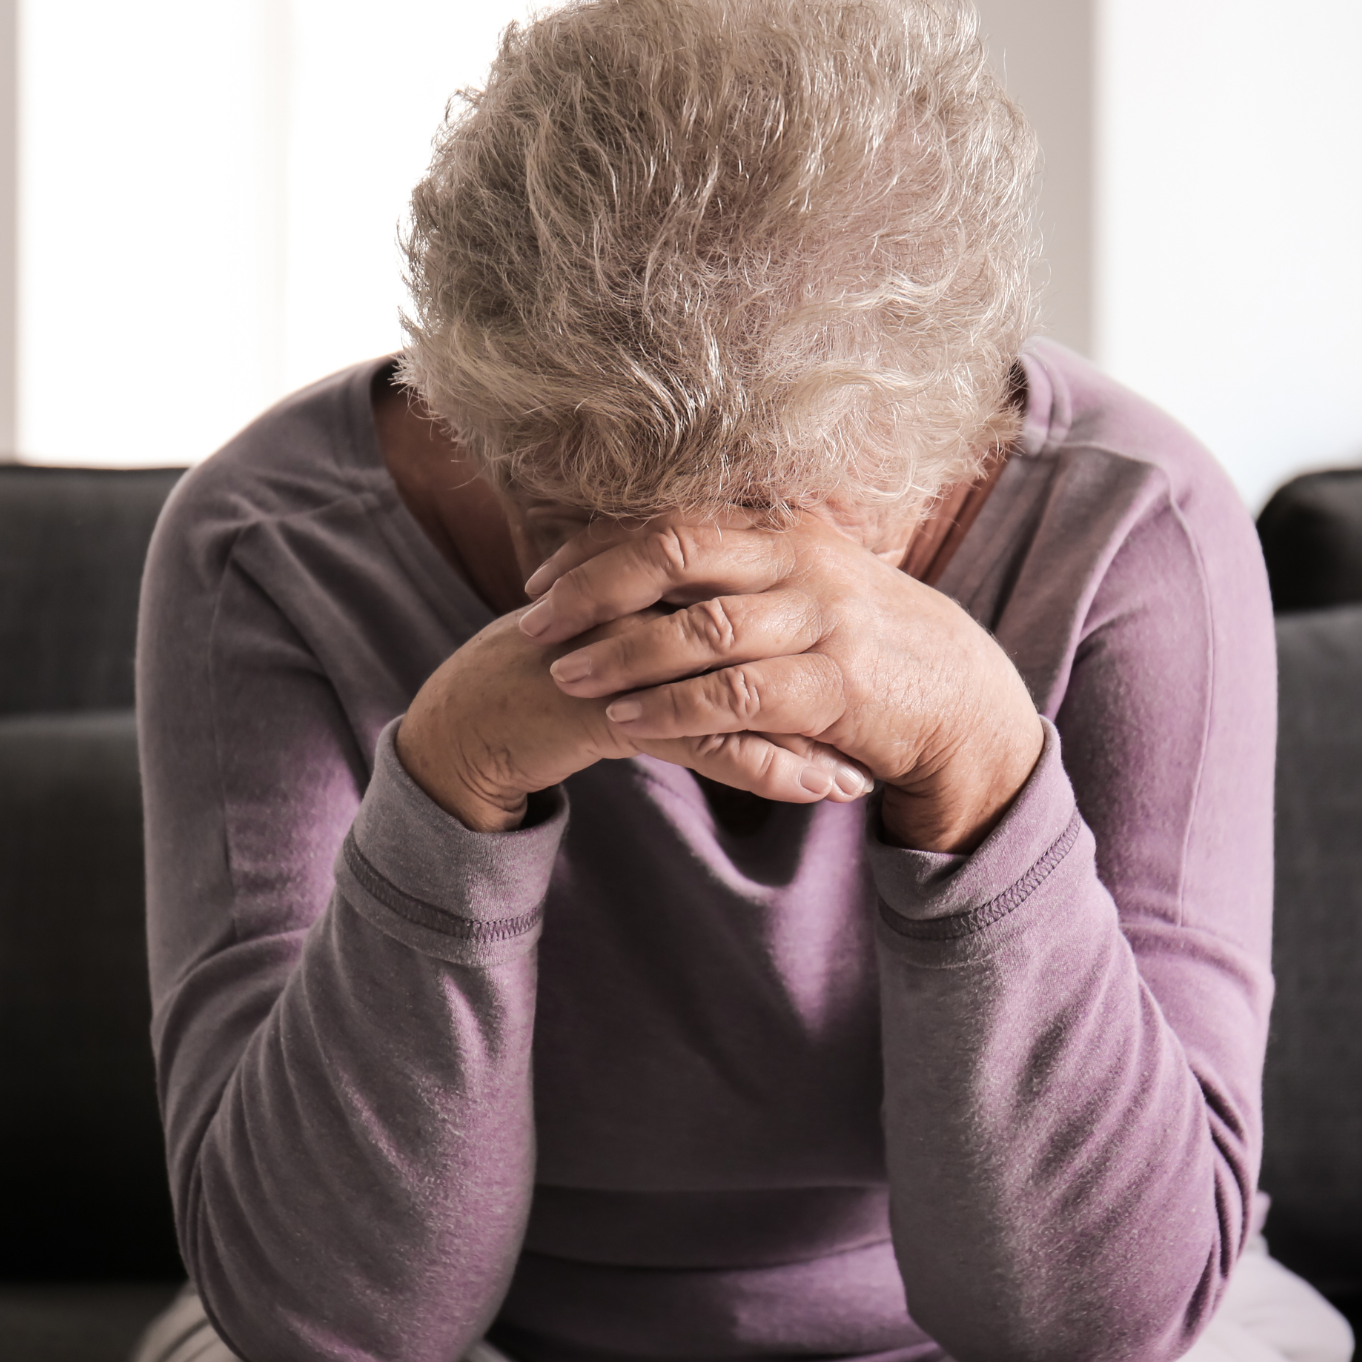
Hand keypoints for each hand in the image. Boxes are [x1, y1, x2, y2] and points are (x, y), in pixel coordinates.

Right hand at [399, 606, 877, 832]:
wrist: (471, 711)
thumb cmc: (563, 673)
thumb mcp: (643, 646)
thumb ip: (703, 635)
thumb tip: (782, 649)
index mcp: (664, 569)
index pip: (767, 598)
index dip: (828, 640)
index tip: (885, 684)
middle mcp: (648, 594)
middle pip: (766, 634)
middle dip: (832, 688)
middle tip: (890, 732)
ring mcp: (623, 644)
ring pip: (740, 685)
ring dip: (808, 736)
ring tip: (858, 779)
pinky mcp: (600, 699)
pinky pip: (698, 735)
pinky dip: (761, 767)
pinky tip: (808, 792)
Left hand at [520, 515, 1045, 851]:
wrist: (965, 700)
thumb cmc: (868, 643)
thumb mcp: (809, 584)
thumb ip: (738, 568)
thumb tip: (642, 558)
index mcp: (785, 527)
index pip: (670, 519)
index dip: (595, 546)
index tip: (538, 576)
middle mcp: (802, 559)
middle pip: (673, 553)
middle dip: (592, 588)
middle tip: (532, 622)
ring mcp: (823, 620)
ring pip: (700, 627)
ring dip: (622, 654)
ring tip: (566, 677)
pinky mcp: (836, 685)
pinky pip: (736, 694)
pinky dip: (673, 709)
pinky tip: (626, 725)